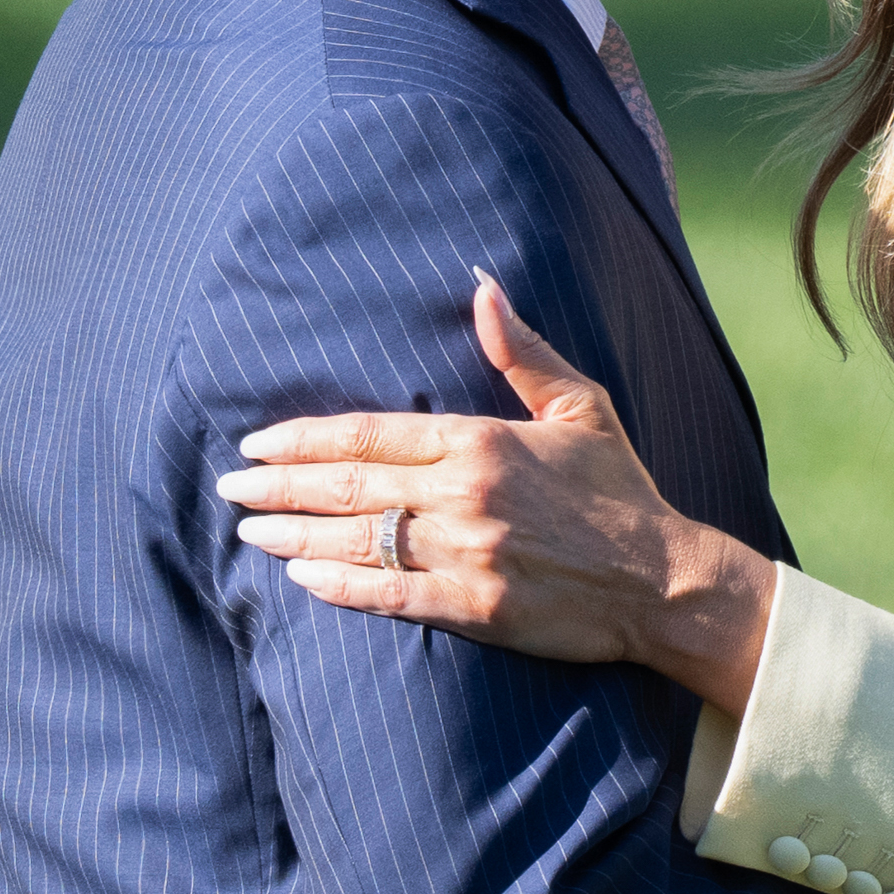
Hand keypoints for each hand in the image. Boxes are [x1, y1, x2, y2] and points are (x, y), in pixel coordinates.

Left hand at [216, 275, 778, 715]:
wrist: (664, 580)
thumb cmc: (620, 491)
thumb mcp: (579, 406)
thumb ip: (521, 350)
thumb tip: (480, 285)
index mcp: (481, 441)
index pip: (367, 432)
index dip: (302, 438)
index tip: (257, 444)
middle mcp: (465, 495)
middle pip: (346, 484)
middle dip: (278, 487)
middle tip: (229, 489)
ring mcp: (467, 554)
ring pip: (356, 540)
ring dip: (293, 537)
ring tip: (249, 533)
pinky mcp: (475, 609)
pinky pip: (388, 595)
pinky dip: (339, 587)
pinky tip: (301, 579)